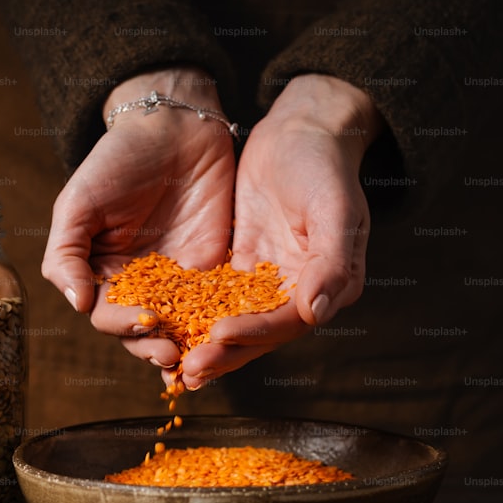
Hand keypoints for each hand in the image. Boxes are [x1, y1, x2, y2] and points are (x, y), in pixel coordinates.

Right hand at [41, 67, 235, 369]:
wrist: (175, 127)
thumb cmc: (118, 160)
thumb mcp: (79, 203)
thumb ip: (67, 255)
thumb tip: (78, 305)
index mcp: (102, 274)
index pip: (107, 315)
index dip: (122, 325)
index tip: (143, 321)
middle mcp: (138, 284)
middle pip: (143, 332)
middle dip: (155, 347)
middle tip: (172, 354)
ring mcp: (177, 279)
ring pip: (181, 327)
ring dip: (187, 347)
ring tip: (199, 359)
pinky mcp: (214, 269)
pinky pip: (217, 304)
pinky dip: (221, 325)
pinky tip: (231, 338)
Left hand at [176, 73, 383, 388]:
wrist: (300, 131)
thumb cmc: (324, 165)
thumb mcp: (336, 207)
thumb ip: (332, 262)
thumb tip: (317, 312)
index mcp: (327, 285)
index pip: (286, 322)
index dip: (254, 333)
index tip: (219, 335)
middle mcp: (296, 291)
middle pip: (256, 333)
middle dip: (222, 354)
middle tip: (188, 371)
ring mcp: (265, 280)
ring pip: (232, 321)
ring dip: (205, 344)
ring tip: (173, 366)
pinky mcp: (239, 265)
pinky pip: (214, 297)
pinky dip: (194, 315)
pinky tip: (166, 328)